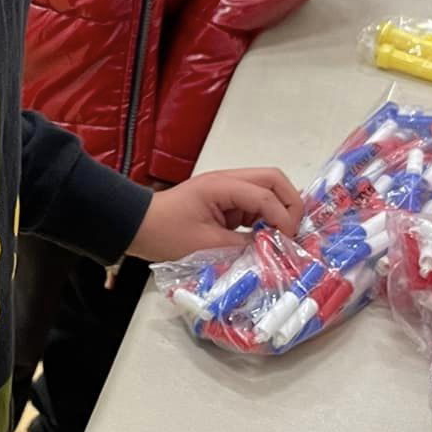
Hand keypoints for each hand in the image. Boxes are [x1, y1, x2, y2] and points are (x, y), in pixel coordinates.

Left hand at [127, 167, 302, 262]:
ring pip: (267, 190)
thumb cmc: (167, 233)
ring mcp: (227, 190)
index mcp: (222, 185)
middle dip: (289, 204)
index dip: (282, 218)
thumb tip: (272, 252)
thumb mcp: (207, 246)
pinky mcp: (225, 203)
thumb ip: (244, 246)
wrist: (139, 227)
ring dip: (279, 211)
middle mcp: (228, 181)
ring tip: (283, 239)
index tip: (286, 244)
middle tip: (292, 234)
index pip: (266, 194)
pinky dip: (266, 219)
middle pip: (273, 180)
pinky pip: (255, 205)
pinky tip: (268, 239)